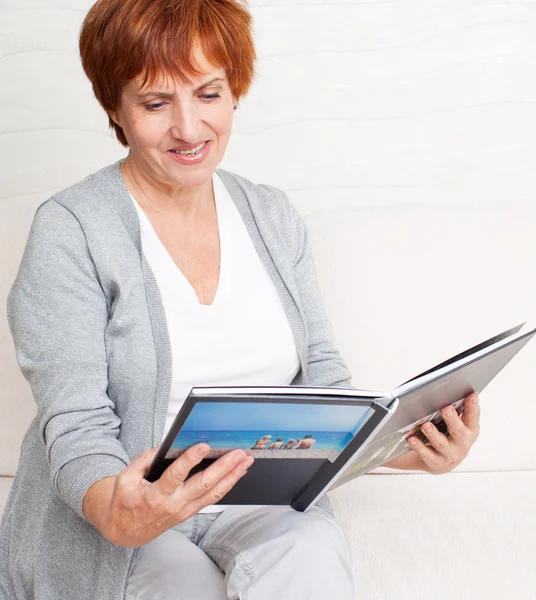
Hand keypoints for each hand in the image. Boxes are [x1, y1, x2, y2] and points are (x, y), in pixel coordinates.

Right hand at [86, 443, 253, 547]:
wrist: (125, 533)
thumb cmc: (124, 502)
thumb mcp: (125, 478)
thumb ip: (144, 459)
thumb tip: (166, 444)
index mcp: (155, 496)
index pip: (176, 476)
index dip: (190, 460)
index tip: (204, 445)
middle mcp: (174, 505)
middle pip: (203, 485)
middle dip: (223, 467)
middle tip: (237, 452)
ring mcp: (185, 511)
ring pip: (213, 493)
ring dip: (232, 476)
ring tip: (246, 460)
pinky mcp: (191, 512)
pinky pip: (212, 498)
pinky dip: (227, 485)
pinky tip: (237, 473)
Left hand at [406, 392, 479, 474]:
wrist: (441, 461)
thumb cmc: (447, 433)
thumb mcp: (455, 422)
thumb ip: (454, 409)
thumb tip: (444, 389)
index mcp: (470, 429)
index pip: (473, 417)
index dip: (473, 407)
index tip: (472, 395)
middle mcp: (463, 443)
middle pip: (458, 431)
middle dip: (452, 420)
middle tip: (446, 409)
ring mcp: (450, 454)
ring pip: (441, 444)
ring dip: (433, 434)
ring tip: (426, 425)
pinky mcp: (436, 463)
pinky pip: (427, 455)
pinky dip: (419, 447)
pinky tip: (411, 439)